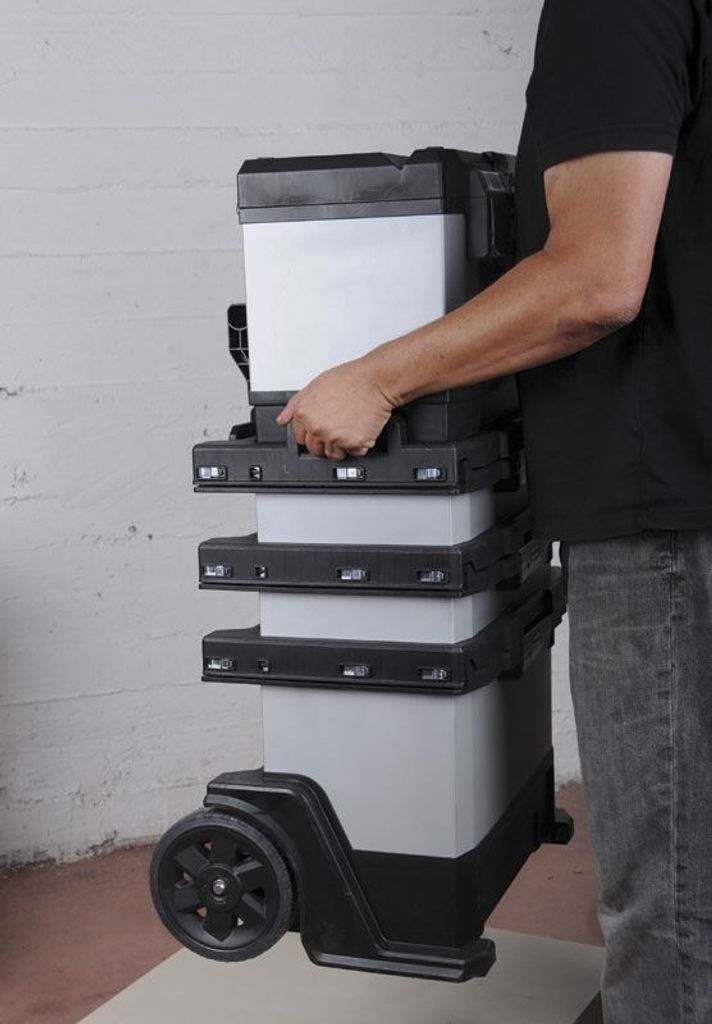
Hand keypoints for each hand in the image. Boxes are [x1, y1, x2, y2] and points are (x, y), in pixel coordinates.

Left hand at [276, 358, 396, 459]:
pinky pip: (353, 453)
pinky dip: (357, 446)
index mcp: (304, 414)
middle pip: (314, 450)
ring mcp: (335, 438)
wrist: (376, 381)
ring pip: (332, 455)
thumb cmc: (349, 380)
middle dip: (323, 442)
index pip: (299, 438)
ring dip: (340, 446)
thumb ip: (295, 405)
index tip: (319, 429)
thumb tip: (283, 419)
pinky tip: (359, 429)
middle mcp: (317, 428)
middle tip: (336, 427)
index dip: (310, 434)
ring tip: (348, 428)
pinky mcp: (354, 444)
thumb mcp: (314, 386)